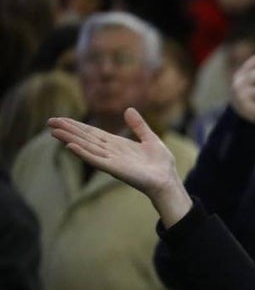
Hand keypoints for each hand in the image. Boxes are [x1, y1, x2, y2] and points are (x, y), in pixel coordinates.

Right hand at [48, 108, 192, 225]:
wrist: (168, 180)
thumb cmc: (161, 164)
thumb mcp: (150, 139)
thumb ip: (139, 126)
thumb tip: (128, 109)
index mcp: (117, 144)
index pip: (93, 133)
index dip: (77, 126)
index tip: (61, 119)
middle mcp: (111, 152)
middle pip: (85, 138)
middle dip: (68, 130)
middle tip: (50, 122)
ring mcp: (111, 161)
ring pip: (86, 147)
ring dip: (70, 139)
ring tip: (54, 131)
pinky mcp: (115, 169)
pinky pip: (96, 160)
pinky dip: (83, 153)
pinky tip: (70, 146)